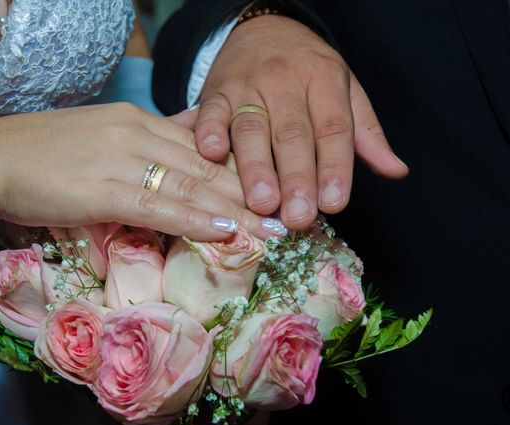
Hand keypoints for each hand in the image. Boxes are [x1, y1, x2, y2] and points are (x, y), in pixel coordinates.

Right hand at [0, 103, 285, 240]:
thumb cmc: (46, 157)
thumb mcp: (104, 140)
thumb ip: (145, 147)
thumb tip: (184, 157)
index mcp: (140, 121)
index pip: (204, 147)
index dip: (243, 172)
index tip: (275, 192)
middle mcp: (138, 133)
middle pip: (208, 166)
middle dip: (253, 192)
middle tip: (291, 214)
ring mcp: (121, 158)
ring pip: (191, 185)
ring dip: (237, 210)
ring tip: (274, 230)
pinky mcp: (102, 188)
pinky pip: (158, 206)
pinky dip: (195, 220)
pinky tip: (225, 231)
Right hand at [194, 15, 408, 229]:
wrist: (262, 28)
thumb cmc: (307, 69)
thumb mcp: (345, 90)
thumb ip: (366, 134)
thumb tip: (396, 171)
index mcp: (325, 80)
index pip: (333, 128)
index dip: (334, 166)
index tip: (334, 203)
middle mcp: (286, 80)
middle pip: (292, 133)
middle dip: (296, 177)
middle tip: (298, 216)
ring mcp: (247, 85)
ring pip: (251, 128)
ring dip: (255, 167)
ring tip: (261, 203)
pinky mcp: (216, 91)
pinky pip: (210, 112)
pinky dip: (208, 132)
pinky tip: (211, 155)